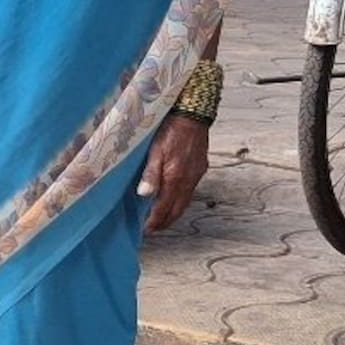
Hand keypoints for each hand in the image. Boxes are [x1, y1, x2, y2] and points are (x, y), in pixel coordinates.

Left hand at [139, 114, 208, 232]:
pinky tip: (174, 198)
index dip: (155, 221)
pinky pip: (190, 191)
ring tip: (162, 219)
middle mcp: (188, 180)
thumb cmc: (170, 129)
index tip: (146, 230)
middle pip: (177, 209)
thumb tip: (144, 196)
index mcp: (175, 177)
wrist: (192, 114)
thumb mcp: (154, 150)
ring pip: (185, 201)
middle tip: (153, 230)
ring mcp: (195, 174)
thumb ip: (150, 174)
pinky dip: (181, 200)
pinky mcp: (200, 167)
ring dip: (174, 213)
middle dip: (165, 222)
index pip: (165, 207)